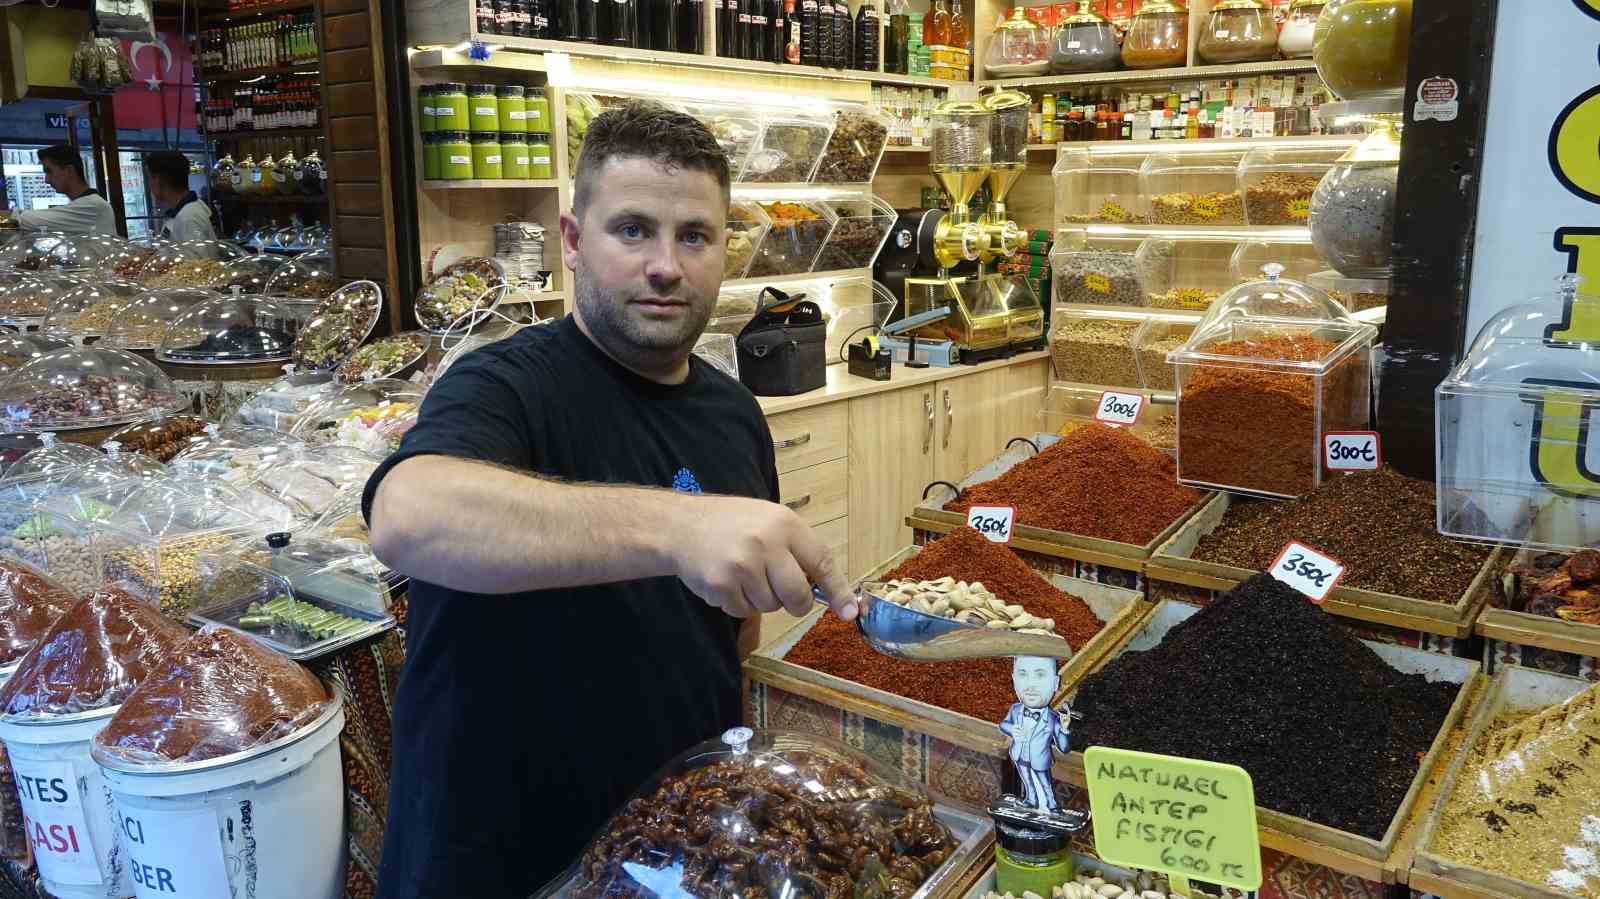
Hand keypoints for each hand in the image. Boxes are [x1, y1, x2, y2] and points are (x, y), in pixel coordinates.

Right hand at [670, 494, 855, 621]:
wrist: (681, 526)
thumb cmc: (732, 524)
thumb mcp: (769, 521)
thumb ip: (797, 550)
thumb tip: (826, 590)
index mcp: (784, 524)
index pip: (821, 562)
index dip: (838, 590)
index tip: (850, 612)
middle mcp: (766, 543)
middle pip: (798, 596)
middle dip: (795, 604)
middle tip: (783, 595)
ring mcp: (742, 566)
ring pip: (770, 606)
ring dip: (760, 599)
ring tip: (743, 574)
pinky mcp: (721, 585)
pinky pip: (743, 612)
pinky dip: (738, 603)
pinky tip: (727, 581)